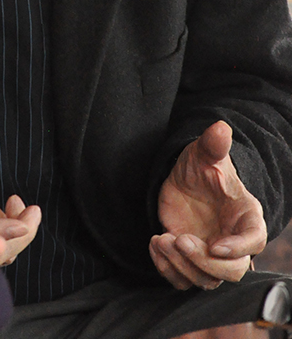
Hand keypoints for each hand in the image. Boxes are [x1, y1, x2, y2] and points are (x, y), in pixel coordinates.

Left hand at [150, 120, 266, 289]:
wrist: (183, 179)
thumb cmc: (200, 166)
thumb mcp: (204, 153)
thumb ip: (214, 145)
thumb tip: (220, 127)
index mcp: (245, 216)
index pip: (254, 241)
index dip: (239, 248)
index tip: (217, 245)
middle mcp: (232, 241)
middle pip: (232, 271)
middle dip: (205, 262)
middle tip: (180, 240)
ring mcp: (210, 254)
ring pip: (206, 281)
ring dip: (182, 266)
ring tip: (161, 240)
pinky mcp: (189, 261)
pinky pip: (182, 280)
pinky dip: (167, 269)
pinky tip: (155, 244)